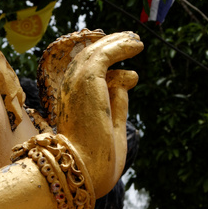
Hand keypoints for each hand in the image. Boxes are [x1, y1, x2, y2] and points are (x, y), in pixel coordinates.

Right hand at [54, 30, 141, 199]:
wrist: (83, 168)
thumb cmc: (96, 160)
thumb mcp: (111, 126)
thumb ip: (118, 102)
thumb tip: (129, 76)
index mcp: (72, 103)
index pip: (87, 74)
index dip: (105, 63)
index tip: (121, 59)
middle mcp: (70, 90)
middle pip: (89, 58)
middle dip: (110, 46)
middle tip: (130, 40)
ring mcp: (77, 82)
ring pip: (97, 52)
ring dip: (118, 42)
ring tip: (137, 40)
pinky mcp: (88, 77)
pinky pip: (105, 54)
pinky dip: (121, 46)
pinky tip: (137, 46)